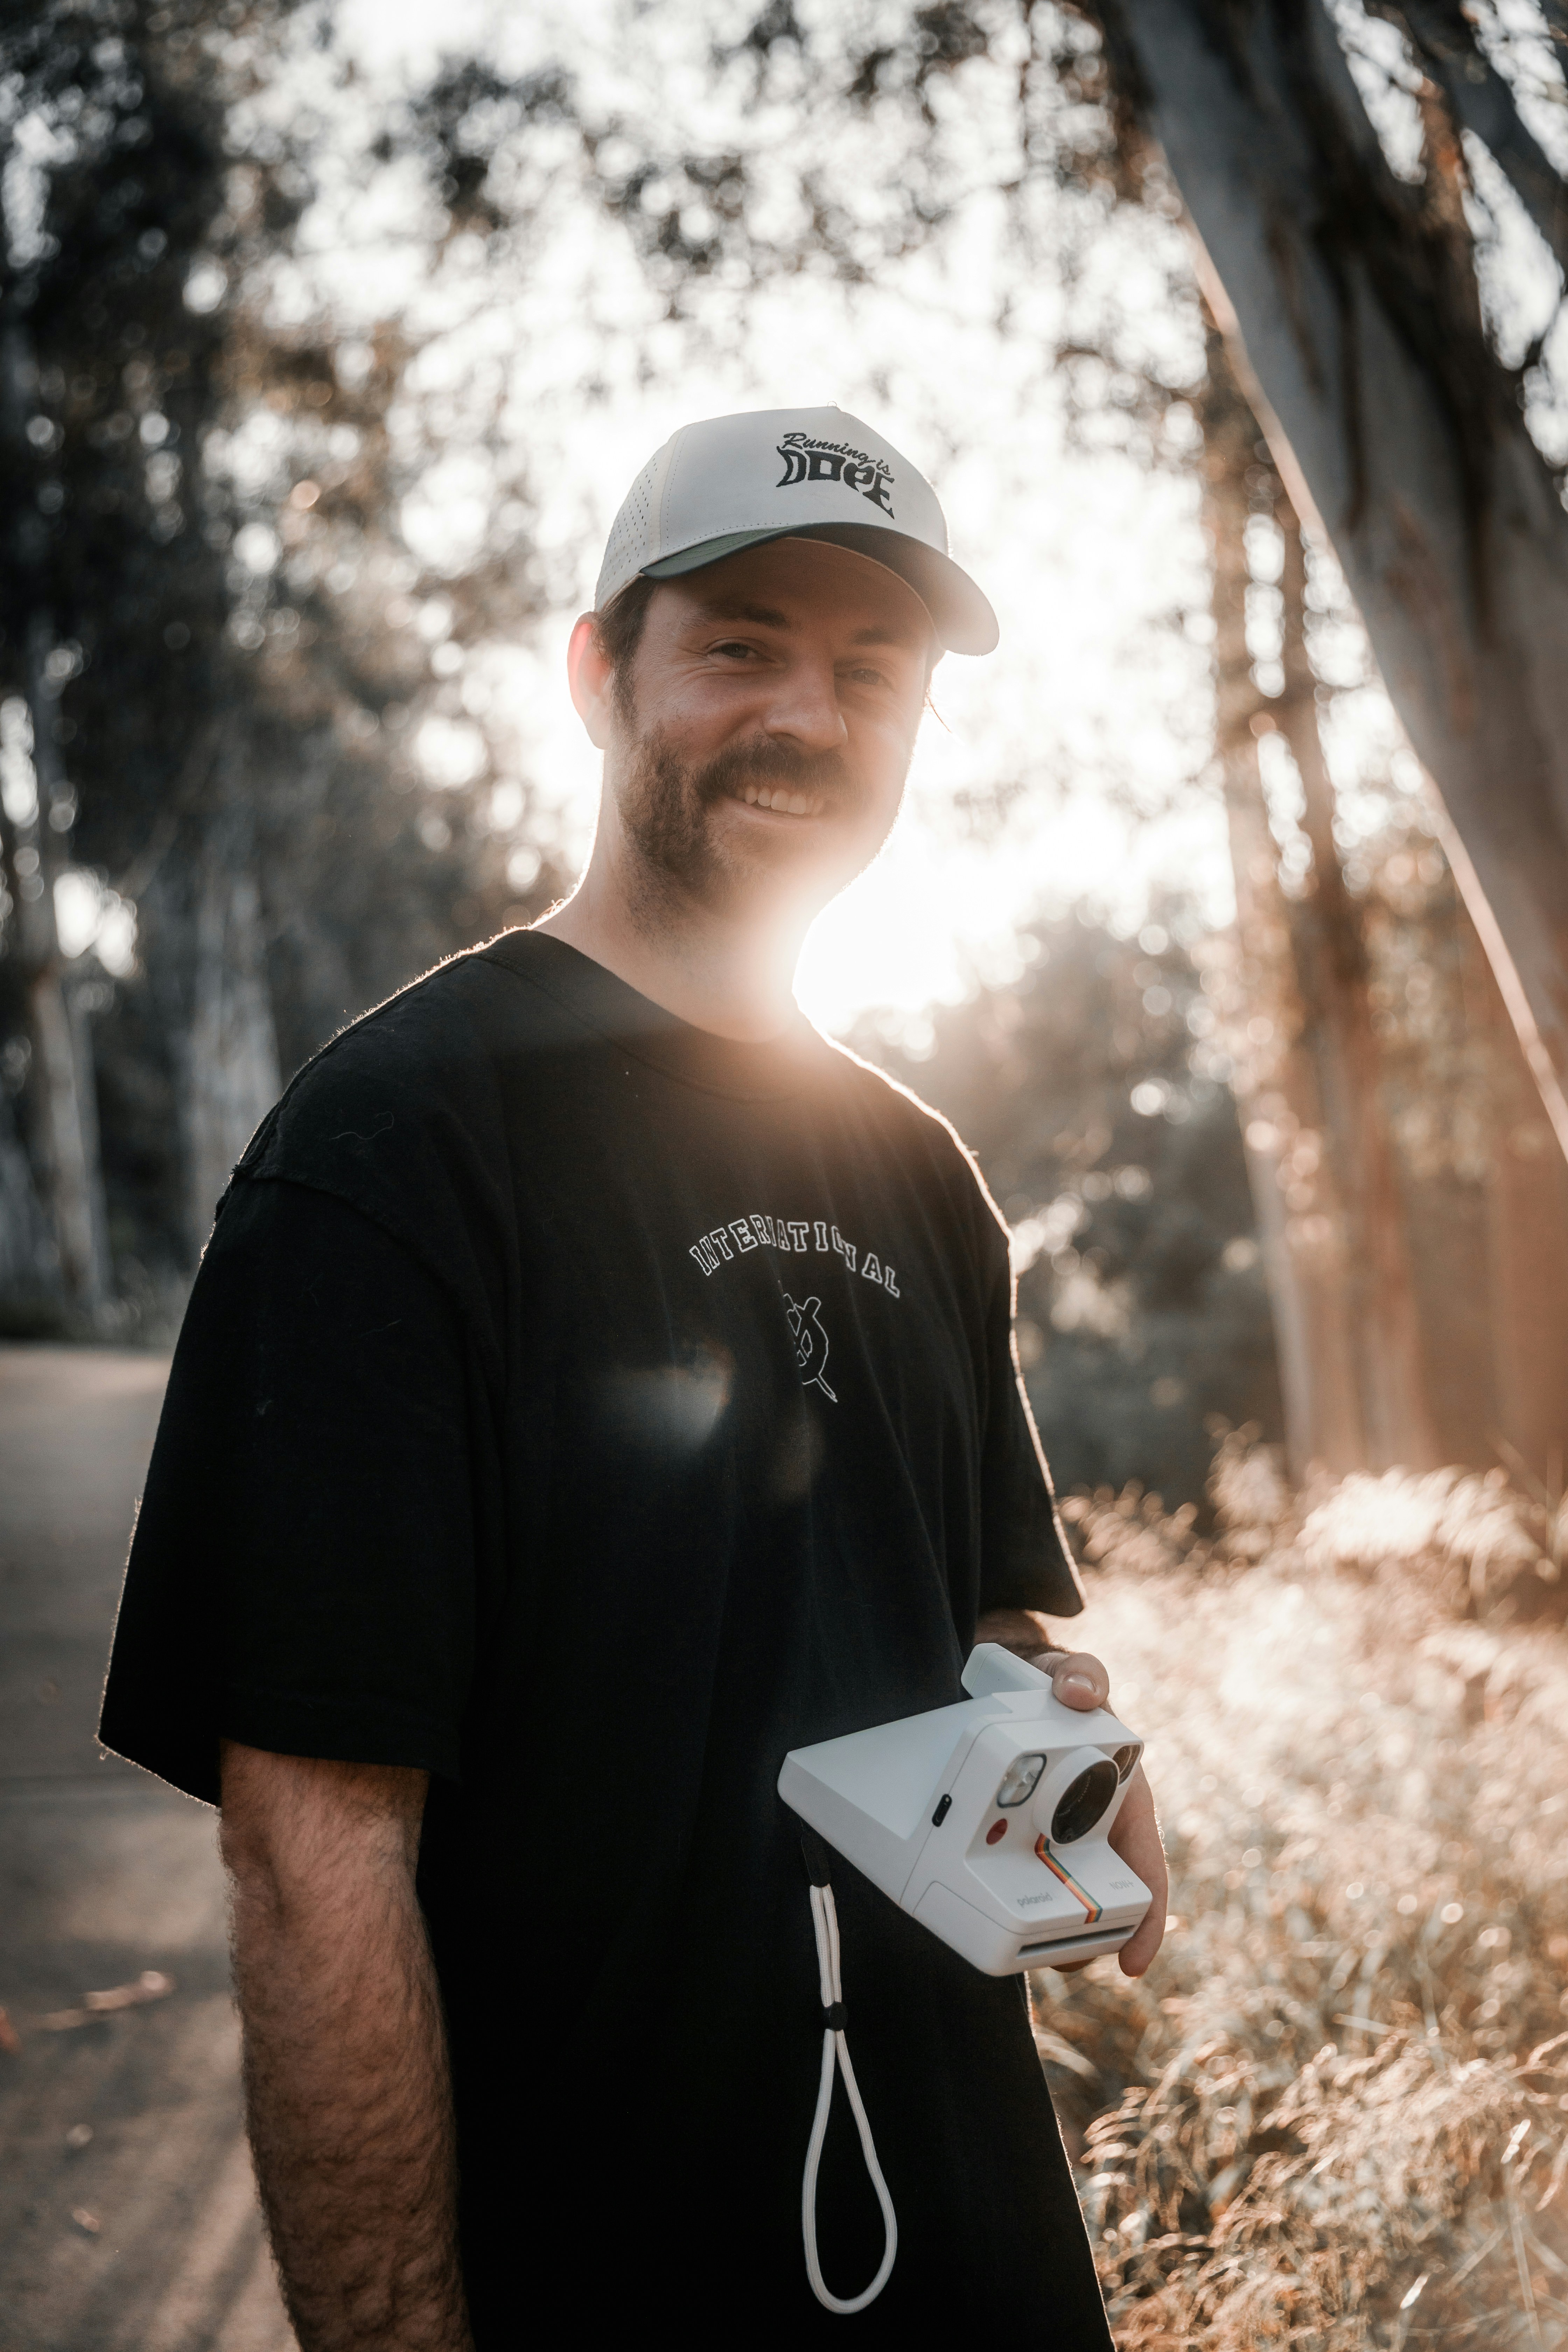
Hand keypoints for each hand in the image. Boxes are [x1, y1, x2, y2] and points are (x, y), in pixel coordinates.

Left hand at [972, 1617, 1169, 1979]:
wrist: (1017, 1687)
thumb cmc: (1059, 1689)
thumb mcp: (1073, 1677)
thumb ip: (1083, 1676)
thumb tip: (1079, 1693)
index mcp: (1122, 1802)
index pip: (1147, 1873)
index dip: (1146, 1923)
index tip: (1134, 1964)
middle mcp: (1095, 1829)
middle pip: (1101, 1905)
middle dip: (1087, 1940)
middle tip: (1063, 1962)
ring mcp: (1057, 1840)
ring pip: (1060, 1903)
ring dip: (1050, 1933)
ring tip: (1025, 1951)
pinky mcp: (1019, 1840)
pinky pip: (1018, 1882)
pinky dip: (1013, 1904)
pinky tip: (990, 1917)